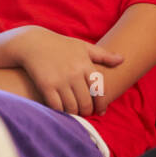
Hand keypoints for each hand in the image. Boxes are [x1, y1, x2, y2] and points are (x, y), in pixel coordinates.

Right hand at [9, 26, 123, 116]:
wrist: (32, 43)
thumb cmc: (61, 45)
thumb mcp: (83, 47)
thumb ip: (103, 55)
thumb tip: (122, 60)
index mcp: (85, 64)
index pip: (99, 90)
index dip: (101, 104)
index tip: (100, 111)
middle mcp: (74, 73)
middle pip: (86, 102)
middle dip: (87, 111)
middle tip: (86, 114)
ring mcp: (60, 80)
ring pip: (72, 106)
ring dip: (75, 113)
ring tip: (75, 113)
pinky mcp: (46, 85)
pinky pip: (57, 106)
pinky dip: (61, 111)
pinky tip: (62, 110)